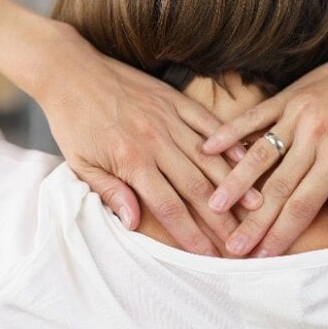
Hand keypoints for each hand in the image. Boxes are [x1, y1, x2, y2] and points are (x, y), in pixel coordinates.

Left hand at [21, 21, 260, 255]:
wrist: (71, 70)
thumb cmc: (73, 121)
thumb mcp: (80, 163)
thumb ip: (109, 192)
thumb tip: (133, 223)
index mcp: (131, 161)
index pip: (169, 207)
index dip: (191, 235)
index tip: (209, 257)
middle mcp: (155, 141)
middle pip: (198, 188)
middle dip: (222, 219)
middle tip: (242, 242)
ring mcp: (168, 118)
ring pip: (210, 158)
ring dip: (235, 184)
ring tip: (256, 207)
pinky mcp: (174, 99)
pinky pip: (208, 122)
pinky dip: (228, 141)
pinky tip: (245, 159)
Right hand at [201, 15, 327, 256]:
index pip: (303, 204)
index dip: (281, 233)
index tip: (262, 256)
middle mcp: (315, 136)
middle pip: (277, 186)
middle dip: (253, 221)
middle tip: (232, 247)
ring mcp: (297, 113)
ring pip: (259, 153)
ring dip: (234, 182)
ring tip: (214, 206)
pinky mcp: (287, 96)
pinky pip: (254, 117)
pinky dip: (230, 133)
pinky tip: (208, 148)